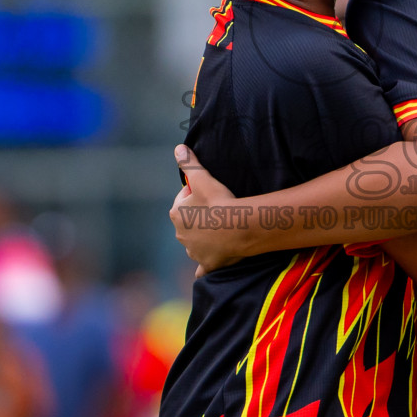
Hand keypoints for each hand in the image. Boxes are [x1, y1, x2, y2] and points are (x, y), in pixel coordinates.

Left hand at [171, 146, 248, 272]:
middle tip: (220, 211)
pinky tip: (207, 266)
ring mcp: (194, 251)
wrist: (239, 228)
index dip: (197, 194)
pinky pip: (202, 268)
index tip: (211, 193)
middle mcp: (181, 235)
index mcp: (177, 214)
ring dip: (205, 238)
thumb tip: (178, 148)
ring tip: (223, 230)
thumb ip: (189, 163)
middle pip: (190, 222)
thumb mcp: (203, 178)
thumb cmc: (219, 202)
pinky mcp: (207, 264)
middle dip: (200, 217)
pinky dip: (204, 266)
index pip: (184, 200)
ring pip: (196, 243)